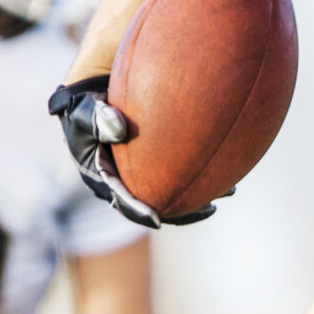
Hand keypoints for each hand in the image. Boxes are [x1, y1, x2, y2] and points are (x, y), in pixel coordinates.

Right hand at [48, 79, 213, 227]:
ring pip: (170, 190)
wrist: (94, 95)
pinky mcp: (155, 161)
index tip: (157, 218)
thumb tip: (119, 130)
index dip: (139, 210)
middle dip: (180, 210)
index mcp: (102, 178)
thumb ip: (97, 119)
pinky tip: (227, 165)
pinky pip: (179, 169)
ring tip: (228, 191)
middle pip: (154, 203)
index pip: (122, 200)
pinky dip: (200, 170)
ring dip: (198, 193)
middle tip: (207, 209)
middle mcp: (123, 181)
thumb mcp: (85, 111)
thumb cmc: (87, 104)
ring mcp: (140, 173)